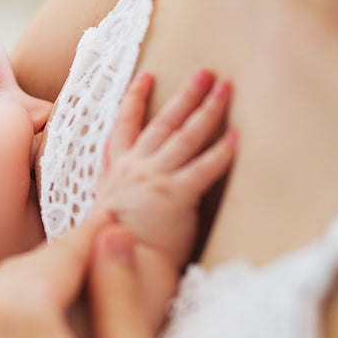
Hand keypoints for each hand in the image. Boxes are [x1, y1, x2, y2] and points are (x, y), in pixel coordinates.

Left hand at [0, 217, 162, 337]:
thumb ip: (120, 298)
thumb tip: (114, 237)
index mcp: (13, 316)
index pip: (59, 255)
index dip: (92, 239)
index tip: (111, 226)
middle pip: (14, 277)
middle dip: (53, 269)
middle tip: (90, 264)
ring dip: (16, 300)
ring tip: (57, 310)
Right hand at [96, 70, 235, 268]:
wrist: (114, 265)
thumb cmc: (111, 242)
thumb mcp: (101, 203)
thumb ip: (108, 177)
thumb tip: (108, 155)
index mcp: (118, 170)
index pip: (125, 125)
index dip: (135, 99)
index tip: (146, 76)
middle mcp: (136, 167)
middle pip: (164, 122)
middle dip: (186, 95)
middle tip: (206, 72)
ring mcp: (155, 179)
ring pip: (185, 136)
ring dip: (207, 109)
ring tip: (225, 88)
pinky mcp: (175, 195)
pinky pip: (203, 168)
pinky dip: (220, 151)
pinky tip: (236, 136)